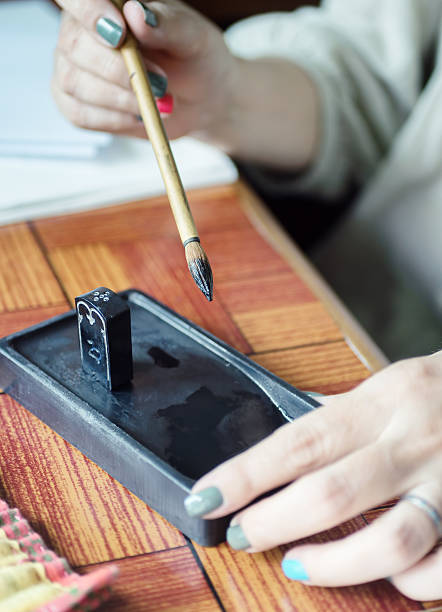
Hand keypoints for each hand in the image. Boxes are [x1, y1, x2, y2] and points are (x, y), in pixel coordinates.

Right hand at [52, 0, 236, 139]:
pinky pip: (80, 114)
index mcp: (107, 2)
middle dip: (120, 70)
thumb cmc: (194, 58)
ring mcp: (73, 67)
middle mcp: (81, 30)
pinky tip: (139, 114)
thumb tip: (135, 13)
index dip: (88, 12)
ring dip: (120, 98)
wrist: (199, 98)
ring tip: (156, 100)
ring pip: (75, 82)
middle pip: (74, 46)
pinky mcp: (77, 103)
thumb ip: (166, 24)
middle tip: (160, 83)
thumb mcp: (193, 37)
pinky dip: (114, 120)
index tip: (120, 34)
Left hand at [184, 352, 441, 599]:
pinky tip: (385, 575)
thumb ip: (338, 418)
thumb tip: (278, 445)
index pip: (299, 441)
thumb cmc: (437, 393)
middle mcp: (416, 440)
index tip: (207, 497)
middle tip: (245, 534)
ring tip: (299, 565)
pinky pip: (440, 569)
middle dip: (275, 522)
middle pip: (332, 493)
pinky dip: (407, 584)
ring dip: (334, 563)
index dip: (245, 474)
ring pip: (392, 540)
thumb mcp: (387, 387)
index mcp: (383, 401)